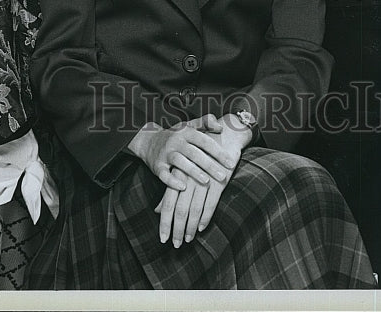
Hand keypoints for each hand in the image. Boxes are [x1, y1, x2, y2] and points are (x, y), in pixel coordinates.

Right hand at [128, 116, 236, 191]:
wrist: (148, 141)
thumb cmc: (175, 135)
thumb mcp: (189, 126)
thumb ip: (205, 123)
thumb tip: (221, 127)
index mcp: (186, 131)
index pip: (204, 141)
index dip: (218, 152)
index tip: (230, 163)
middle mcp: (176, 141)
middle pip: (194, 153)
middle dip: (209, 165)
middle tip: (222, 176)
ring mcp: (165, 153)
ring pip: (180, 162)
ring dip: (193, 172)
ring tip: (206, 181)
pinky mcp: (157, 166)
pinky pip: (164, 174)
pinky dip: (172, 181)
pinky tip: (183, 187)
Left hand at [153, 114, 251, 245]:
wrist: (224, 135)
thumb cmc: (199, 154)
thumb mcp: (182, 168)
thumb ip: (169, 189)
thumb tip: (156, 209)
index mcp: (178, 175)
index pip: (167, 203)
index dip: (164, 222)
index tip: (163, 238)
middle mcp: (188, 179)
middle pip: (179, 210)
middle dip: (177, 229)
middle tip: (175, 244)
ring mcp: (203, 181)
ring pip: (194, 209)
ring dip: (191, 228)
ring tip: (188, 240)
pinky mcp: (218, 182)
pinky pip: (210, 203)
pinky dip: (206, 217)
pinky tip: (202, 228)